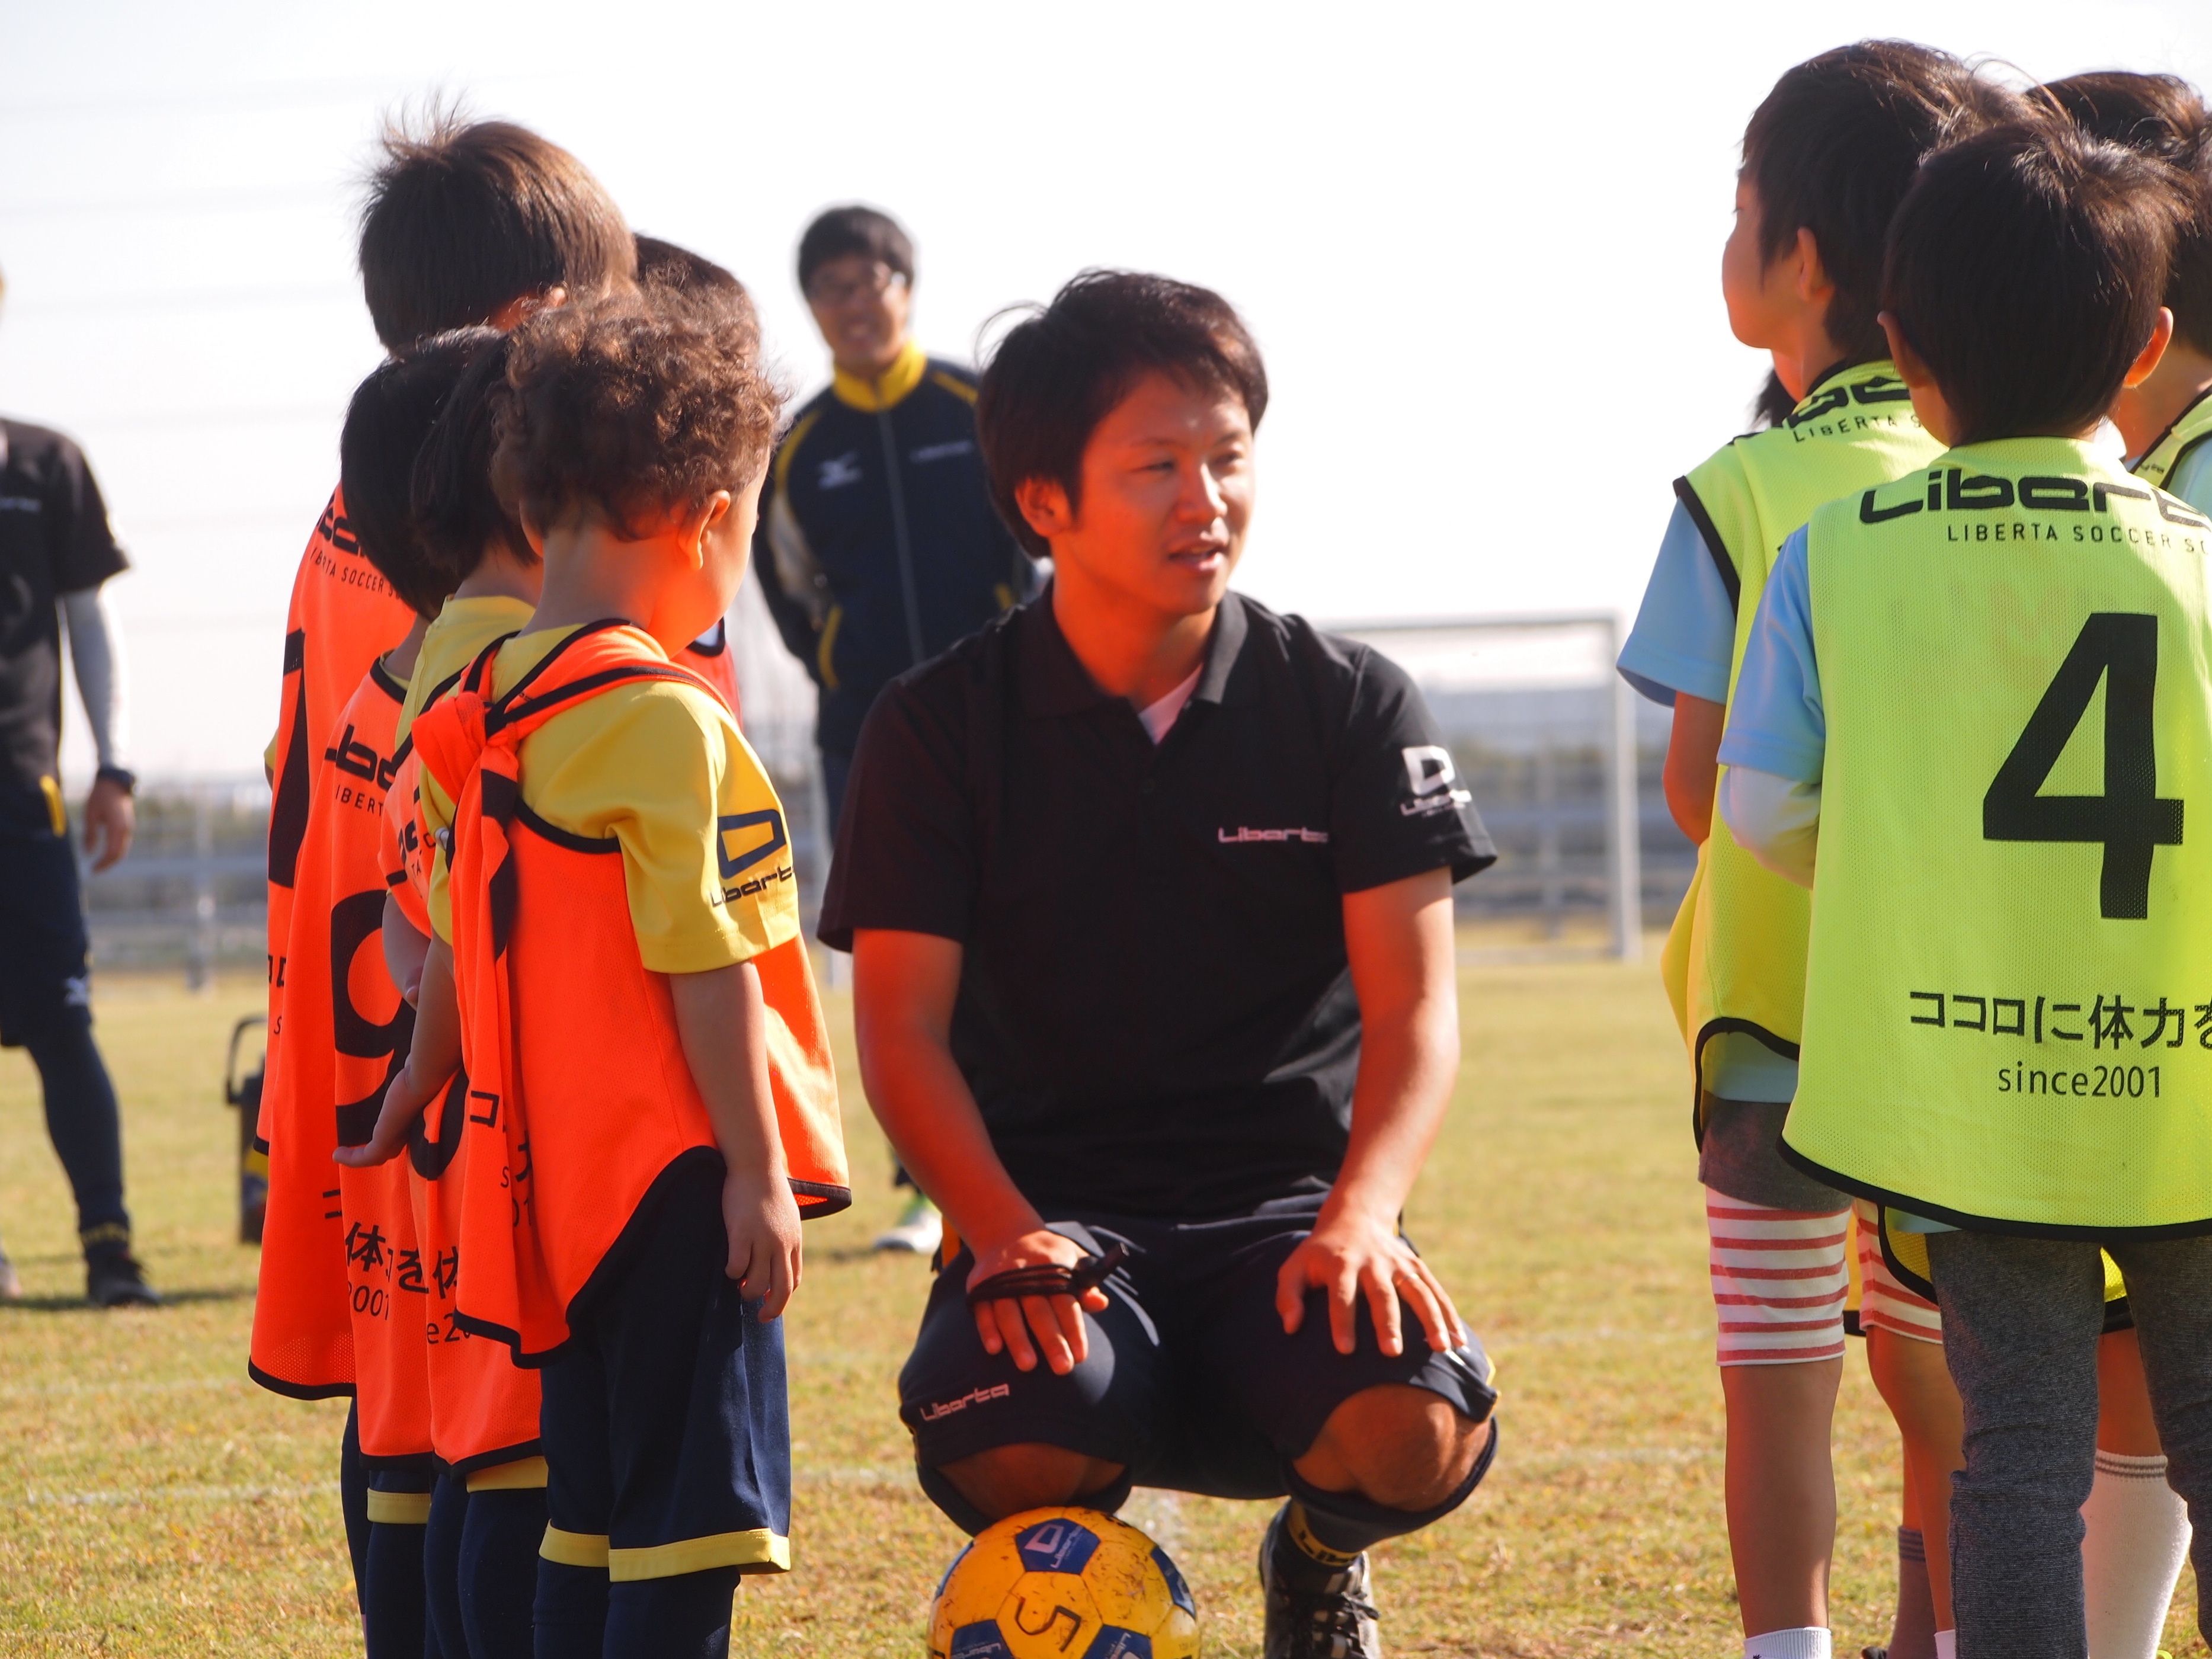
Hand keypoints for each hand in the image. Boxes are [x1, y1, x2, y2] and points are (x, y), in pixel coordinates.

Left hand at [82, 776, 133, 871]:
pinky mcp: (127, 825)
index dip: (103, 864)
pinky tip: (106, 852)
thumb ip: (90, 835)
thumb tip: (88, 853)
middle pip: (119, 854)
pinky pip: (123, 843)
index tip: (92, 870)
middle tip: (95, 870)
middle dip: (108, 864)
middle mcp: (126, 830)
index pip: (112, 853)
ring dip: (112, 858)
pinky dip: (115, 851)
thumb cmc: (100, 797)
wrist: (114, 783)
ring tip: (100, 863)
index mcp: (117, 828)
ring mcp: (129, 828)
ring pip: (123, 849)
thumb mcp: (90, 815)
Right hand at [333, 1061, 445, 1167]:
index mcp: (418, 1119)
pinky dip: (349, 1159)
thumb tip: (409, 1062)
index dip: (390, 1135)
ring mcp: (399, 1139)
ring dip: (356, 1158)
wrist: (425, 1077)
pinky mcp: (384, 1143)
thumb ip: (410, 1074)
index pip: (403, 1134)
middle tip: (354, 1150)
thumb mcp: (414, 1075)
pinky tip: (336, 1154)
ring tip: (340, 1154)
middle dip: (373, 1151)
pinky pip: (365, 1158)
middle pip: (391, 1150)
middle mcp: (410, 1132)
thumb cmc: (423, 1070)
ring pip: (377, 1156)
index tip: (374, 1131)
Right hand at [723, 1167, 802, 1319]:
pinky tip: (728, 1268)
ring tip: (738, 1285)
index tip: (770, 1301)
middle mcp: (782, 1244)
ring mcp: (763, 1240)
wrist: (757, 1165)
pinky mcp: (742, 1233)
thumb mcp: (787, 1216)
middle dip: (771, 1309)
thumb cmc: (768, 1189)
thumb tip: (776, 1257)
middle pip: (781, 1289)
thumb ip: (785, 1238)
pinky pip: (737, 1266)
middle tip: (760, 1316)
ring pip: (757, 1283)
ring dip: (747, 1291)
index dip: (782, 1296)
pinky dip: (732, 1273)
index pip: (793, 1279)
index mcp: (794, 1240)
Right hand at [966, 1228, 1108, 1376]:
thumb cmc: (1048, 1255)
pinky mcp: (980, 1285)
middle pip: (1039, 1311)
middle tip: (1062, 1368)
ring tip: (1028, 1366)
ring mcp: (1001, 1279)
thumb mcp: (1072, 1259)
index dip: (1074, 1329)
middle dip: (1051, 1340)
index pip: (1066, 1302)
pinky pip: (982, 1308)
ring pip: (1009, 1312)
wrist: (1005, 1231)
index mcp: (1053, 1268)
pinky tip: (995, 1349)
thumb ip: (1086, 1284)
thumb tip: (1101, 1303)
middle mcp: (1026, 1273)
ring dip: (1018, 1339)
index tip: (1081, 1356)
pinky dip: (987, 1328)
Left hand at [1275, 1203, 1463, 1358]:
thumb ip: (1288, 1296)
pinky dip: (1450, 1315)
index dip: (1342, 1321)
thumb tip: (1290, 1327)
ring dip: (1431, 1319)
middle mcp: (1372, 1262)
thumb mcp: (1295, 1267)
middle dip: (1388, 1323)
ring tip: (1442, 1349)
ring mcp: (1398, 1263)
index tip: (1345, 1350)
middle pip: (1382, 1294)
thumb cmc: (1319, 1255)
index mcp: (1340, 1263)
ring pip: (1417, 1292)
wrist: (1353, 1217)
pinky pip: (1435, 1291)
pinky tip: (1459, 1341)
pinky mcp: (1416, 1266)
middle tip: (1392, 1353)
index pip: (1341, 1294)